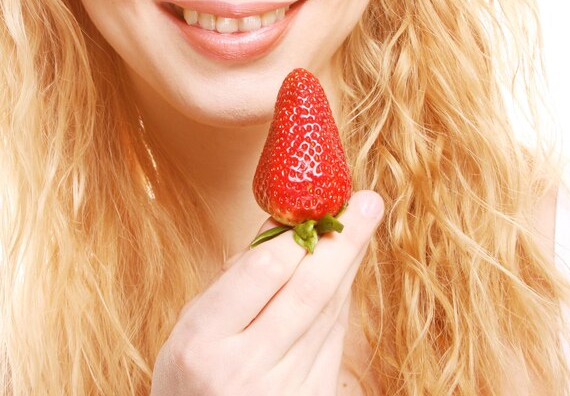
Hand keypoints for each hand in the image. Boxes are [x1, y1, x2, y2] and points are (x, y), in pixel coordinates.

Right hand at [150, 190, 383, 395]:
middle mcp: (244, 369)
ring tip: (363, 227)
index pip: (264, 270)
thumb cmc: (191, 374)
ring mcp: (283, 391)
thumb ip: (236, 278)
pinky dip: (341, 298)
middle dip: (344, 241)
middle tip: (368, 202)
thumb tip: (284, 223)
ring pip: (328, 313)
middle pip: (309, 290)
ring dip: (349, 265)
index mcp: (203, 343)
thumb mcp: (192, 324)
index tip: (318, 203)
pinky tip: (345, 272)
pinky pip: (334, 338)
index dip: (298, 232)